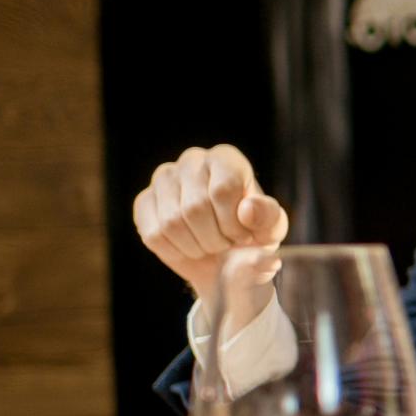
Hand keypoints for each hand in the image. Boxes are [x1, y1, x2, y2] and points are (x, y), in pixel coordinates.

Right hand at [131, 145, 288, 329]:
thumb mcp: (270, 228)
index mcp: (226, 159)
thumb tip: (247, 210)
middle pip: (195, 207)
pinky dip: (176, 252)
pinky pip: (154, 235)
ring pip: (171, 222)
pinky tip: (189, 248)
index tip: (244, 236)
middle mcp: (192, 160)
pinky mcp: (144, 201)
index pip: (223, 191)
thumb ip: (267, 218)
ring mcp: (164, 179)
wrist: (225, 257)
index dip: (234, 225)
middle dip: (215, 239)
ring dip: (196, 247)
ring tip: (209, 246)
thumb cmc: (251, 235)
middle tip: (225, 244)